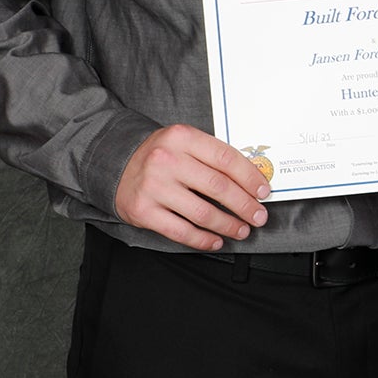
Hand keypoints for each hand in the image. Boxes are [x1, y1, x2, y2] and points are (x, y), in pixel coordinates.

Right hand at [114, 124, 270, 250]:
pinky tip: (216, 241)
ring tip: (241, 230)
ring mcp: (154, 186)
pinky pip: (182, 231)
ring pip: (203, 212)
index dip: (250, 177)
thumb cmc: (160, 155)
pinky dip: (203, 239)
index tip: (264, 192)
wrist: (114, 162)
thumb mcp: (183, 142)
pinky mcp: (144, 211)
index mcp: (182, 137)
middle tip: (259, 216)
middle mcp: (167, 160)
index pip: (226, 158)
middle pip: (218, 187)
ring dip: (228, 225)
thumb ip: (212, 156)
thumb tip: (251, 180)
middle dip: (245, 205)